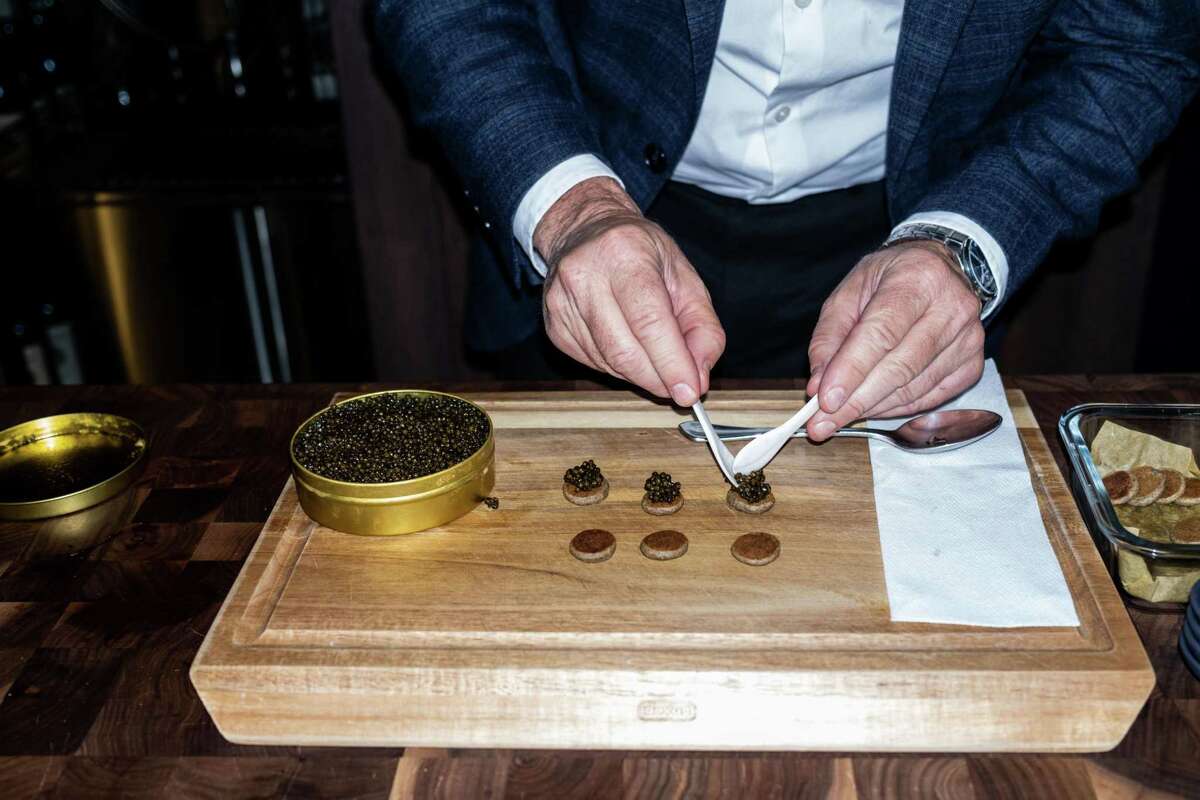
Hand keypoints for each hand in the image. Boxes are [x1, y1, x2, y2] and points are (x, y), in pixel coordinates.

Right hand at [536, 177, 724, 405]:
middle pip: (624, 349)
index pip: (648, 321)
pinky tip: (629, 348)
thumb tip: (698, 378)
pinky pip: (593, 363)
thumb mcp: (685, 277)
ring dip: (641, 375)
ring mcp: (561, 302)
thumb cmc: (641, 253)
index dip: (671, 363)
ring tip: (656, 361)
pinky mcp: (554, 326)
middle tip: (679, 387)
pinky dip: (619, 368)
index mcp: (624, 253)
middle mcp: (585, 275)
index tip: (690, 391)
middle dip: (658, 378)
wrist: (586, 231)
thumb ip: (702, 328)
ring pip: (608, 362)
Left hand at [805, 241, 984, 440]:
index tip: (825, 401)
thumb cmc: (889, 280)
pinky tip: (874, 408)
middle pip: (900, 367)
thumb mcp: (848, 293)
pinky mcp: (972, 363)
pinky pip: (932, 397)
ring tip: (841, 416)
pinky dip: (897, 408)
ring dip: (874, 408)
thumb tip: (819, 386)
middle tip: (823, 423)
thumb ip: (829, 338)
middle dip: (857, 400)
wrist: (938, 270)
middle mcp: (951, 306)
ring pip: (915, 387)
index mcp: (917, 278)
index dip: (852, 371)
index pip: (882, 333)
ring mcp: (969, 337)